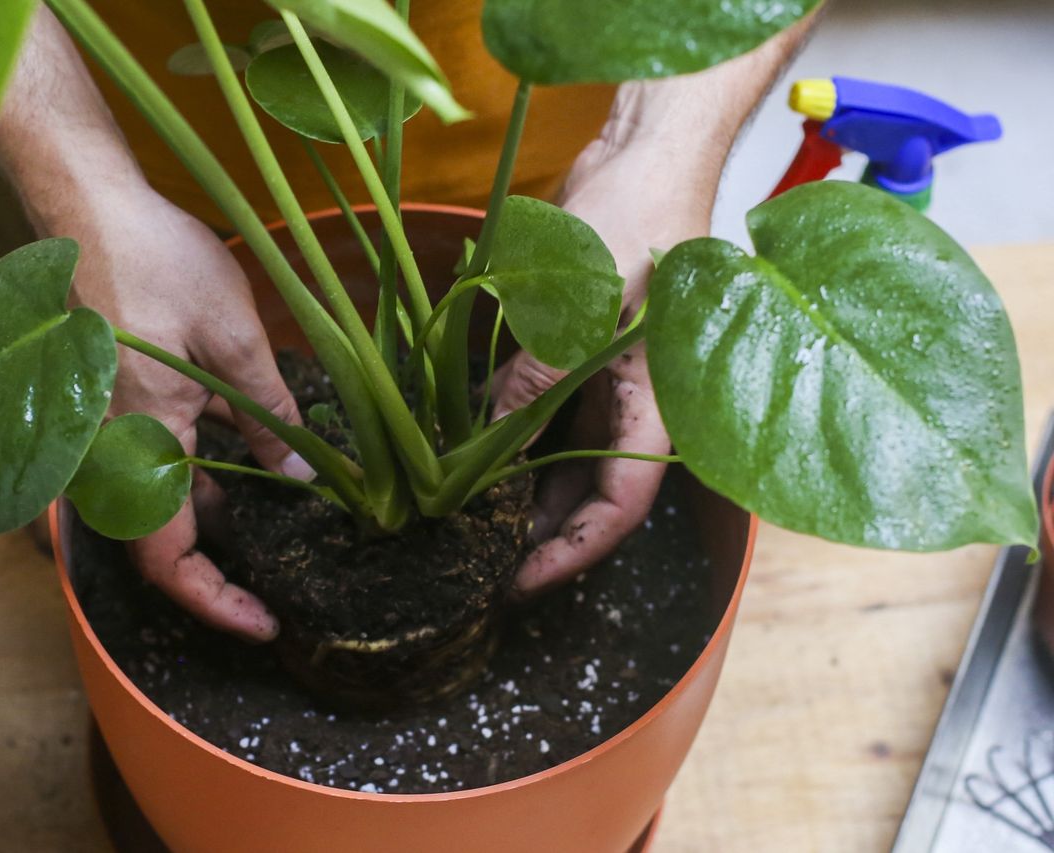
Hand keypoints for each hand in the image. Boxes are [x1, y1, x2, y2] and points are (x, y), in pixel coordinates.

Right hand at [65, 181, 306, 640]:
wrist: (89, 205)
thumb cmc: (156, 261)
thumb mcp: (237, 338)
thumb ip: (272, 414)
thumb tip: (304, 477)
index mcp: (138, 443)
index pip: (168, 561)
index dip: (217, 605)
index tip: (266, 625)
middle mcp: (110, 451)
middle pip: (163, 543)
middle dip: (225, 568)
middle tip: (290, 576)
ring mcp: (104, 431)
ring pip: (161, 504)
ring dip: (217, 517)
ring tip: (289, 517)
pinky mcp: (111, 406)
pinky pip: (153, 464)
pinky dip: (199, 474)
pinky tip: (254, 457)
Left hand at [491, 84, 725, 598]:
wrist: (645, 155)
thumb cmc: (635, 222)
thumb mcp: (578, 308)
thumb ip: (531, 381)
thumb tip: (479, 450)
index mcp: (657, 408)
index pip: (618, 507)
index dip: (569, 553)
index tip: (517, 584)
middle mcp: (633, 406)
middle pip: (587, 494)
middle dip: (534, 534)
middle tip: (472, 564)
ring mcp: (604, 382)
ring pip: (559, 459)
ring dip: (515, 493)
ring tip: (459, 524)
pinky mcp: (574, 355)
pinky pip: (541, 414)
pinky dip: (506, 440)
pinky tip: (462, 458)